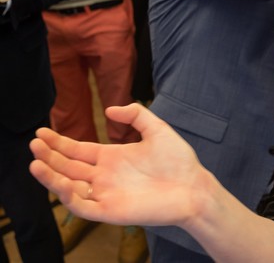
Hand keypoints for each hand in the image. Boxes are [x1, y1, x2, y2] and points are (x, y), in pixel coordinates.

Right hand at [30, 104, 212, 226]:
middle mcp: (104, 176)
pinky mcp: (110, 211)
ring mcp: (105, 194)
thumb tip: (109, 109)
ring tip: (36, 162)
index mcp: (112, 157)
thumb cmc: (178, 160)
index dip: (59, 142)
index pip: (78, 151)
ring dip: (51, 176)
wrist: (193, 186)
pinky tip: (60, 182)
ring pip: (69, 187)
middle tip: (34, 142)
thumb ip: (136, 115)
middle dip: (49, 156)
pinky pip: (82, 206)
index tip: (42, 132)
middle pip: (68, 167)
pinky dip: (68, 197)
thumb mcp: (157, 129)